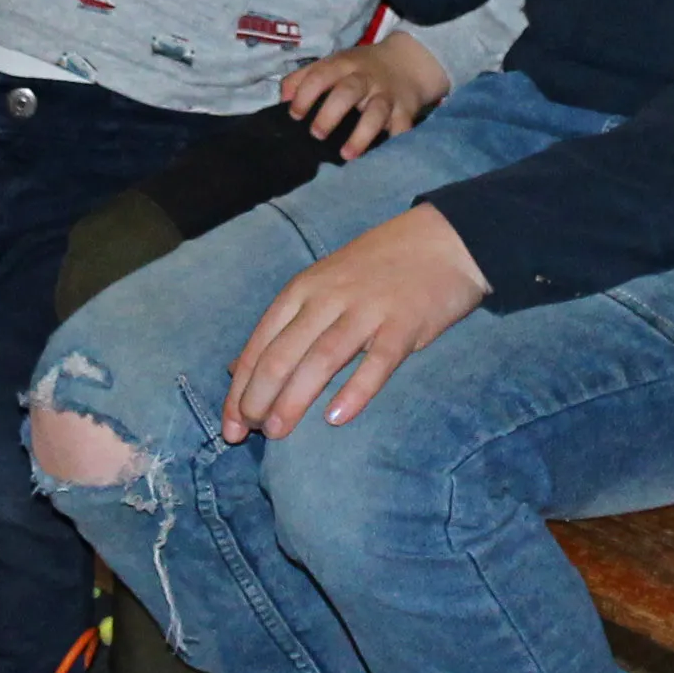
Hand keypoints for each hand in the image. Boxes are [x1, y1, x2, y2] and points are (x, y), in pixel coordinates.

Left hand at [222, 203, 488, 438]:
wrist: (443, 239)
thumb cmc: (376, 268)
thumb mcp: (320, 284)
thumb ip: (283, 325)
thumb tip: (236, 369)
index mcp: (303, 289)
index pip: (260, 344)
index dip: (240, 388)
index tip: (230, 426)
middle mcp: (328, 298)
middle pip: (283, 353)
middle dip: (259, 397)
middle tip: (250, 433)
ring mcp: (366, 310)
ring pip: (321, 359)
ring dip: (294, 398)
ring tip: (279, 432)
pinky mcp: (404, 324)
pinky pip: (376, 361)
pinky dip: (355, 390)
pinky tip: (337, 418)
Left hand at [279, 32, 448, 159]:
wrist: (409, 61)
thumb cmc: (361, 68)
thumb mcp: (334, 63)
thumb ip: (304, 77)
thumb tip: (283, 97)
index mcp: (343, 65)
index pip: (320, 75)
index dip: (305, 95)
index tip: (295, 115)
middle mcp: (365, 78)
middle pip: (348, 92)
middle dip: (330, 114)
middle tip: (317, 135)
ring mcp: (387, 94)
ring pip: (376, 112)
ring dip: (361, 134)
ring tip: (346, 154)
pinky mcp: (406, 110)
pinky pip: (402, 127)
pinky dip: (395, 140)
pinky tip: (383, 154)